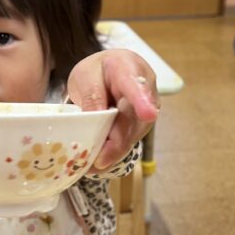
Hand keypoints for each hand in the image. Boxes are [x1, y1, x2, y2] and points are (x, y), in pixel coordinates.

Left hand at [67, 49, 159, 169]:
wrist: (108, 72)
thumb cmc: (98, 71)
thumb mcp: (87, 75)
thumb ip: (92, 94)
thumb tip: (95, 119)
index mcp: (128, 69)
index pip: (136, 85)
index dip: (142, 101)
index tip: (148, 114)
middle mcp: (145, 90)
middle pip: (134, 119)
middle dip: (117, 142)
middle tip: (98, 161)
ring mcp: (148, 110)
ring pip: (132, 134)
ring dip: (113, 152)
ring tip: (93, 165)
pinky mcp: (141, 126)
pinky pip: (128, 141)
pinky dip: (113, 154)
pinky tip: (98, 164)